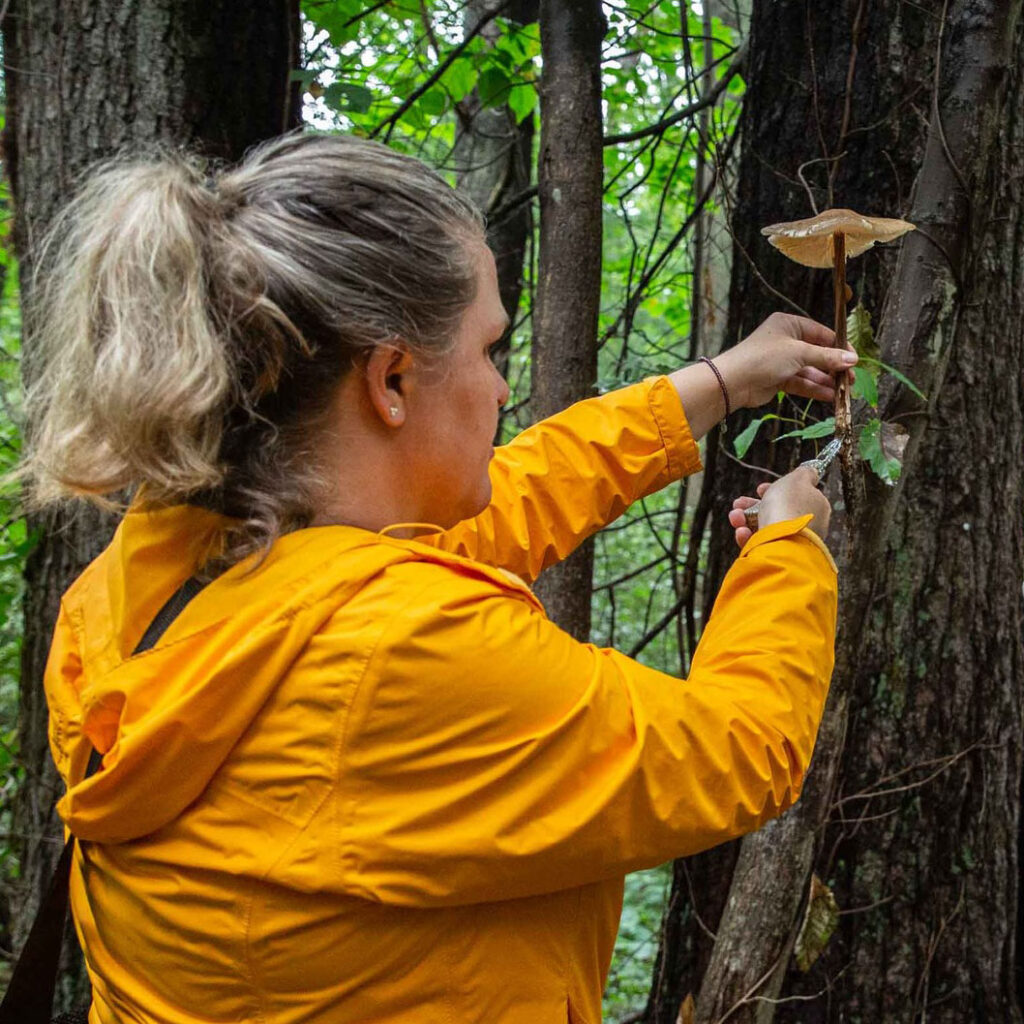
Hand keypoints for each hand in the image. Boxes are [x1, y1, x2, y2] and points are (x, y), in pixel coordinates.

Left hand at [713, 312, 856, 408]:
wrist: (733, 382)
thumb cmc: (764, 358)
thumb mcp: (799, 353)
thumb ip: (827, 357)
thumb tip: (852, 359)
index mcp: (790, 324)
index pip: (822, 334)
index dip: (840, 347)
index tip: (855, 360)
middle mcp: (786, 340)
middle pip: (818, 353)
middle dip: (834, 367)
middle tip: (851, 380)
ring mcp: (782, 361)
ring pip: (810, 370)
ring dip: (826, 380)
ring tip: (843, 391)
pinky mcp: (778, 379)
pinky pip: (801, 382)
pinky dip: (814, 388)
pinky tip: (829, 396)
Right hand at [727, 466, 831, 547]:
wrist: (780, 541)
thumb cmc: (789, 507)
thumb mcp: (797, 480)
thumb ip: (805, 473)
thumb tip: (812, 471)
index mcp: (814, 508)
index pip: (795, 497)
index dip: (774, 490)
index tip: (760, 488)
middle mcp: (804, 526)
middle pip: (775, 512)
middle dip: (752, 505)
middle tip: (739, 502)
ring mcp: (790, 542)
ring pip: (763, 527)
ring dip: (744, 519)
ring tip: (734, 516)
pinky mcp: (774, 555)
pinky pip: (758, 544)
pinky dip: (747, 537)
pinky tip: (741, 532)